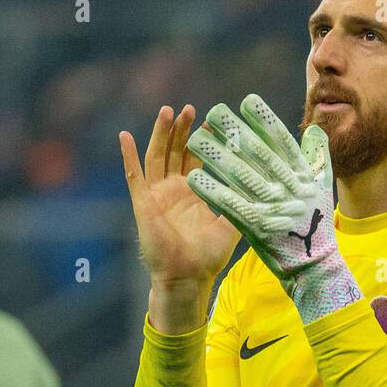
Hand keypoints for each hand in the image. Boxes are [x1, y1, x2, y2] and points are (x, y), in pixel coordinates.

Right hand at [118, 105, 240, 286]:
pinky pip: (133, 177)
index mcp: (193, 194)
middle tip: (190, 109)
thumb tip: (261, 186)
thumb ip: (239, 204)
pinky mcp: (143, 204)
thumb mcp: (231, 226)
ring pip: (156, 156)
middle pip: (174, 151)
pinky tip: (125, 137)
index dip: (201, 140)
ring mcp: (156, 196)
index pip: (195, 159)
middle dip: (181, 129)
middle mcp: (173, 191)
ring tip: (167, 111)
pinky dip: (128, 156)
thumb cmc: (207, 257)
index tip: (211, 121)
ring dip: (159, 134)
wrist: (187, 278)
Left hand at [185, 96, 359, 322]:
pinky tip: (194, 177)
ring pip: (241, 177)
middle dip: (234, 132)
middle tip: (213, 112)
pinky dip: (212, 191)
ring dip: (216, 157)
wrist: (314, 266)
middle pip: (258, 155)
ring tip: (194, 140)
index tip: (247, 102)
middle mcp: (289, 189)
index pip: (282, 143)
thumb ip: (317, 158)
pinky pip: (230, 206)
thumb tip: (315, 130)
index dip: (265, 121)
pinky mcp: (257, 229)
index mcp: (303, 176)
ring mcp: (273, 209)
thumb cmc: (317, 224)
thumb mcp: (322, 189)